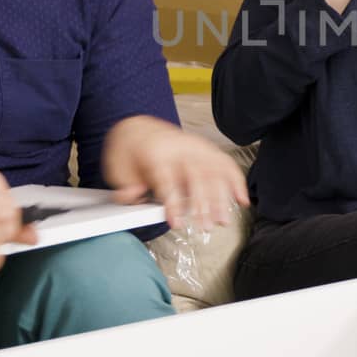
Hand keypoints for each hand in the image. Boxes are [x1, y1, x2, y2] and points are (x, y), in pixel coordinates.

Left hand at [102, 115, 250, 230]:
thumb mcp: (116, 169)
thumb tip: (135, 200)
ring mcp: (194, 146)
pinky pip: (225, 163)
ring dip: (222, 198)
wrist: (136, 129)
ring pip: (214, 171)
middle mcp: (178, 146)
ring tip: (222, 220)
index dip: (173, 203)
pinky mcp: (204, 150)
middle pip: (196, 175)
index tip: (176, 223)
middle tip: (205, 226)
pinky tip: (241, 199)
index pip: (167, 179)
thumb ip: (125, 188)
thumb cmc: (128, 151)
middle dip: (203, 204)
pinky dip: (236, 181)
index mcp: (154, 151)